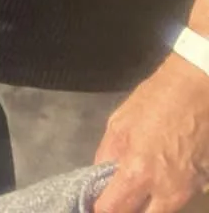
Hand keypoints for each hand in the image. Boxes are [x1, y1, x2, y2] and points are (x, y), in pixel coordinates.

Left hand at [94, 57, 208, 212]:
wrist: (198, 91)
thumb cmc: (155, 102)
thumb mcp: (119, 124)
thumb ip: (106, 156)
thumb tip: (100, 176)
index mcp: (137, 173)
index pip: (112, 210)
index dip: (99, 208)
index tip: (94, 202)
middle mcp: (165, 191)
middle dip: (125, 210)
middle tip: (117, 196)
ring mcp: (188, 191)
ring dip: (147, 205)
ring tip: (137, 187)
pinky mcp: (203, 185)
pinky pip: (180, 200)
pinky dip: (167, 196)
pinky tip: (161, 178)